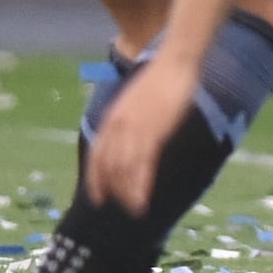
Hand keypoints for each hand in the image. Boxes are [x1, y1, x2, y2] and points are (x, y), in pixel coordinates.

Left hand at [82, 47, 194, 213]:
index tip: (98, 198)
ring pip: (123, 169)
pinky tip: (143, 200)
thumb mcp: (139, 102)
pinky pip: (142, 164)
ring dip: (127, 193)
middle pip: (108, 166)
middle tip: (121, 208)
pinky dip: (140, 185)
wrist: (175, 61)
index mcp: (113, 118)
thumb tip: (133, 137)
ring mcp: (134, 129)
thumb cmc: (162, 79)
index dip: (96, 179)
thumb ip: (132, 120)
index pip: (98, 155)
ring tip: (135, 211)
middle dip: (113, 190)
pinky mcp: (153, 131)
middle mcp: (118, 125)